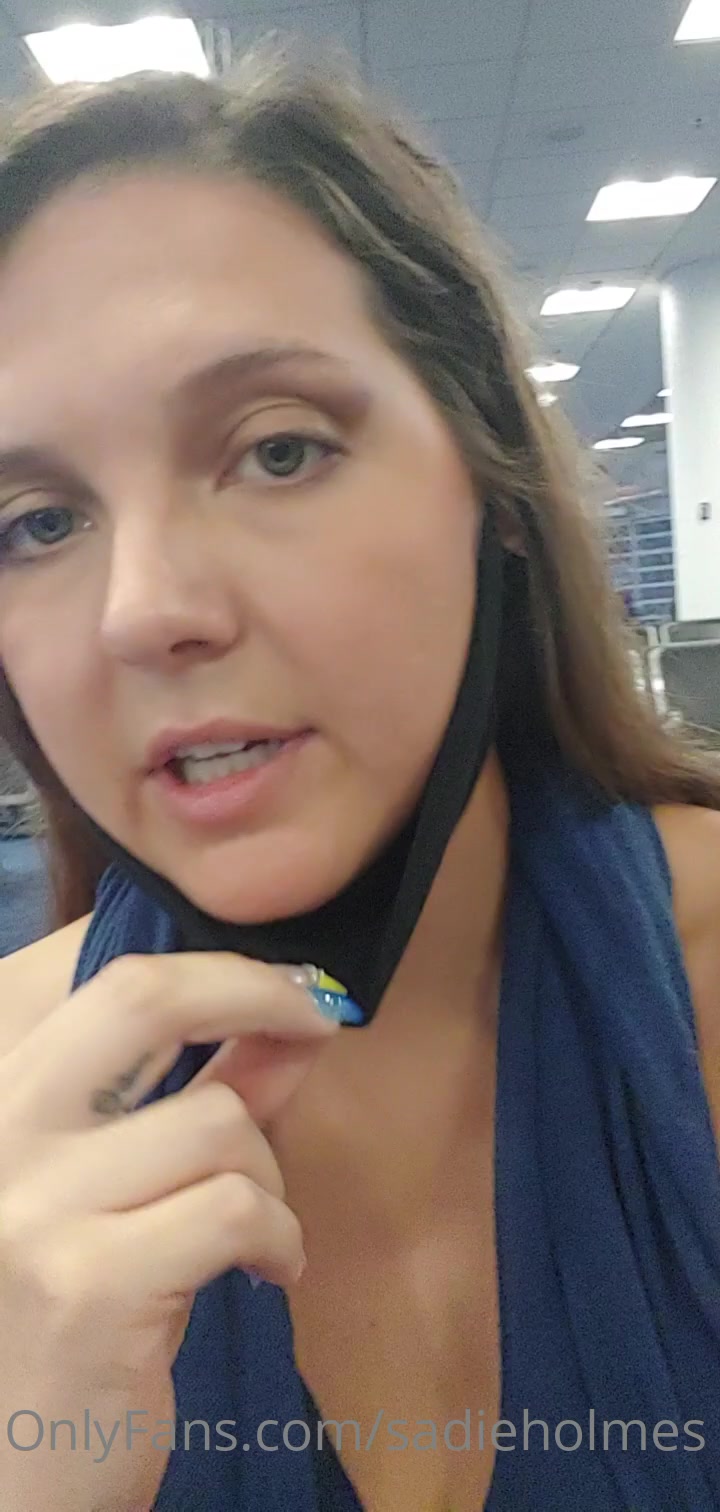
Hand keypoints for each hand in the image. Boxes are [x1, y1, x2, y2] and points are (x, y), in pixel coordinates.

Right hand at [0, 951, 337, 1510]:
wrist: (22, 1463)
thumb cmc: (77, 1305)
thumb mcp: (131, 1182)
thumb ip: (201, 1090)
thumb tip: (294, 1019)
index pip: (86, 963)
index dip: (199, 955)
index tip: (274, 982)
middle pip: (139, 995)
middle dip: (253, 990)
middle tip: (316, 1018)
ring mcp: (28, 1203)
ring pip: (215, 1120)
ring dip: (268, 1171)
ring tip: (260, 1225)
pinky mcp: (83, 1282)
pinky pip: (232, 1208)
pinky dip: (277, 1234)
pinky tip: (269, 1269)